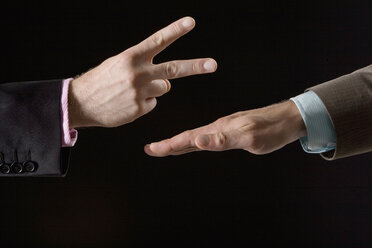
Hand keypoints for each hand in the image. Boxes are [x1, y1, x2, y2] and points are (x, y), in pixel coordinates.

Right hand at [68, 17, 216, 127]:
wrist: (81, 102)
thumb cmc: (101, 80)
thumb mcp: (118, 64)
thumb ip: (143, 67)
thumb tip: (168, 82)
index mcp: (131, 57)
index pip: (158, 41)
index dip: (175, 30)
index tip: (191, 22)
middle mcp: (138, 73)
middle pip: (174, 69)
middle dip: (196, 66)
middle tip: (213, 64)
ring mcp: (140, 92)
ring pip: (164, 88)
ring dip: (154, 88)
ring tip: (133, 90)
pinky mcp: (139, 109)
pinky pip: (153, 103)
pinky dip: (145, 103)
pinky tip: (128, 102)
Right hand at [144, 100, 306, 155]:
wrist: (288, 119)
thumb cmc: (271, 130)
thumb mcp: (248, 137)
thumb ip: (222, 139)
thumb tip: (196, 140)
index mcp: (218, 129)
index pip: (188, 138)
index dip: (169, 144)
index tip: (152, 149)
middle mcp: (218, 128)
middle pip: (188, 137)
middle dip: (168, 144)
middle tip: (151, 149)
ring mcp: (224, 129)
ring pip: (196, 138)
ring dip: (179, 144)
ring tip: (166, 147)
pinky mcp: (231, 132)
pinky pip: (207, 139)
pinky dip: (195, 143)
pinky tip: (195, 144)